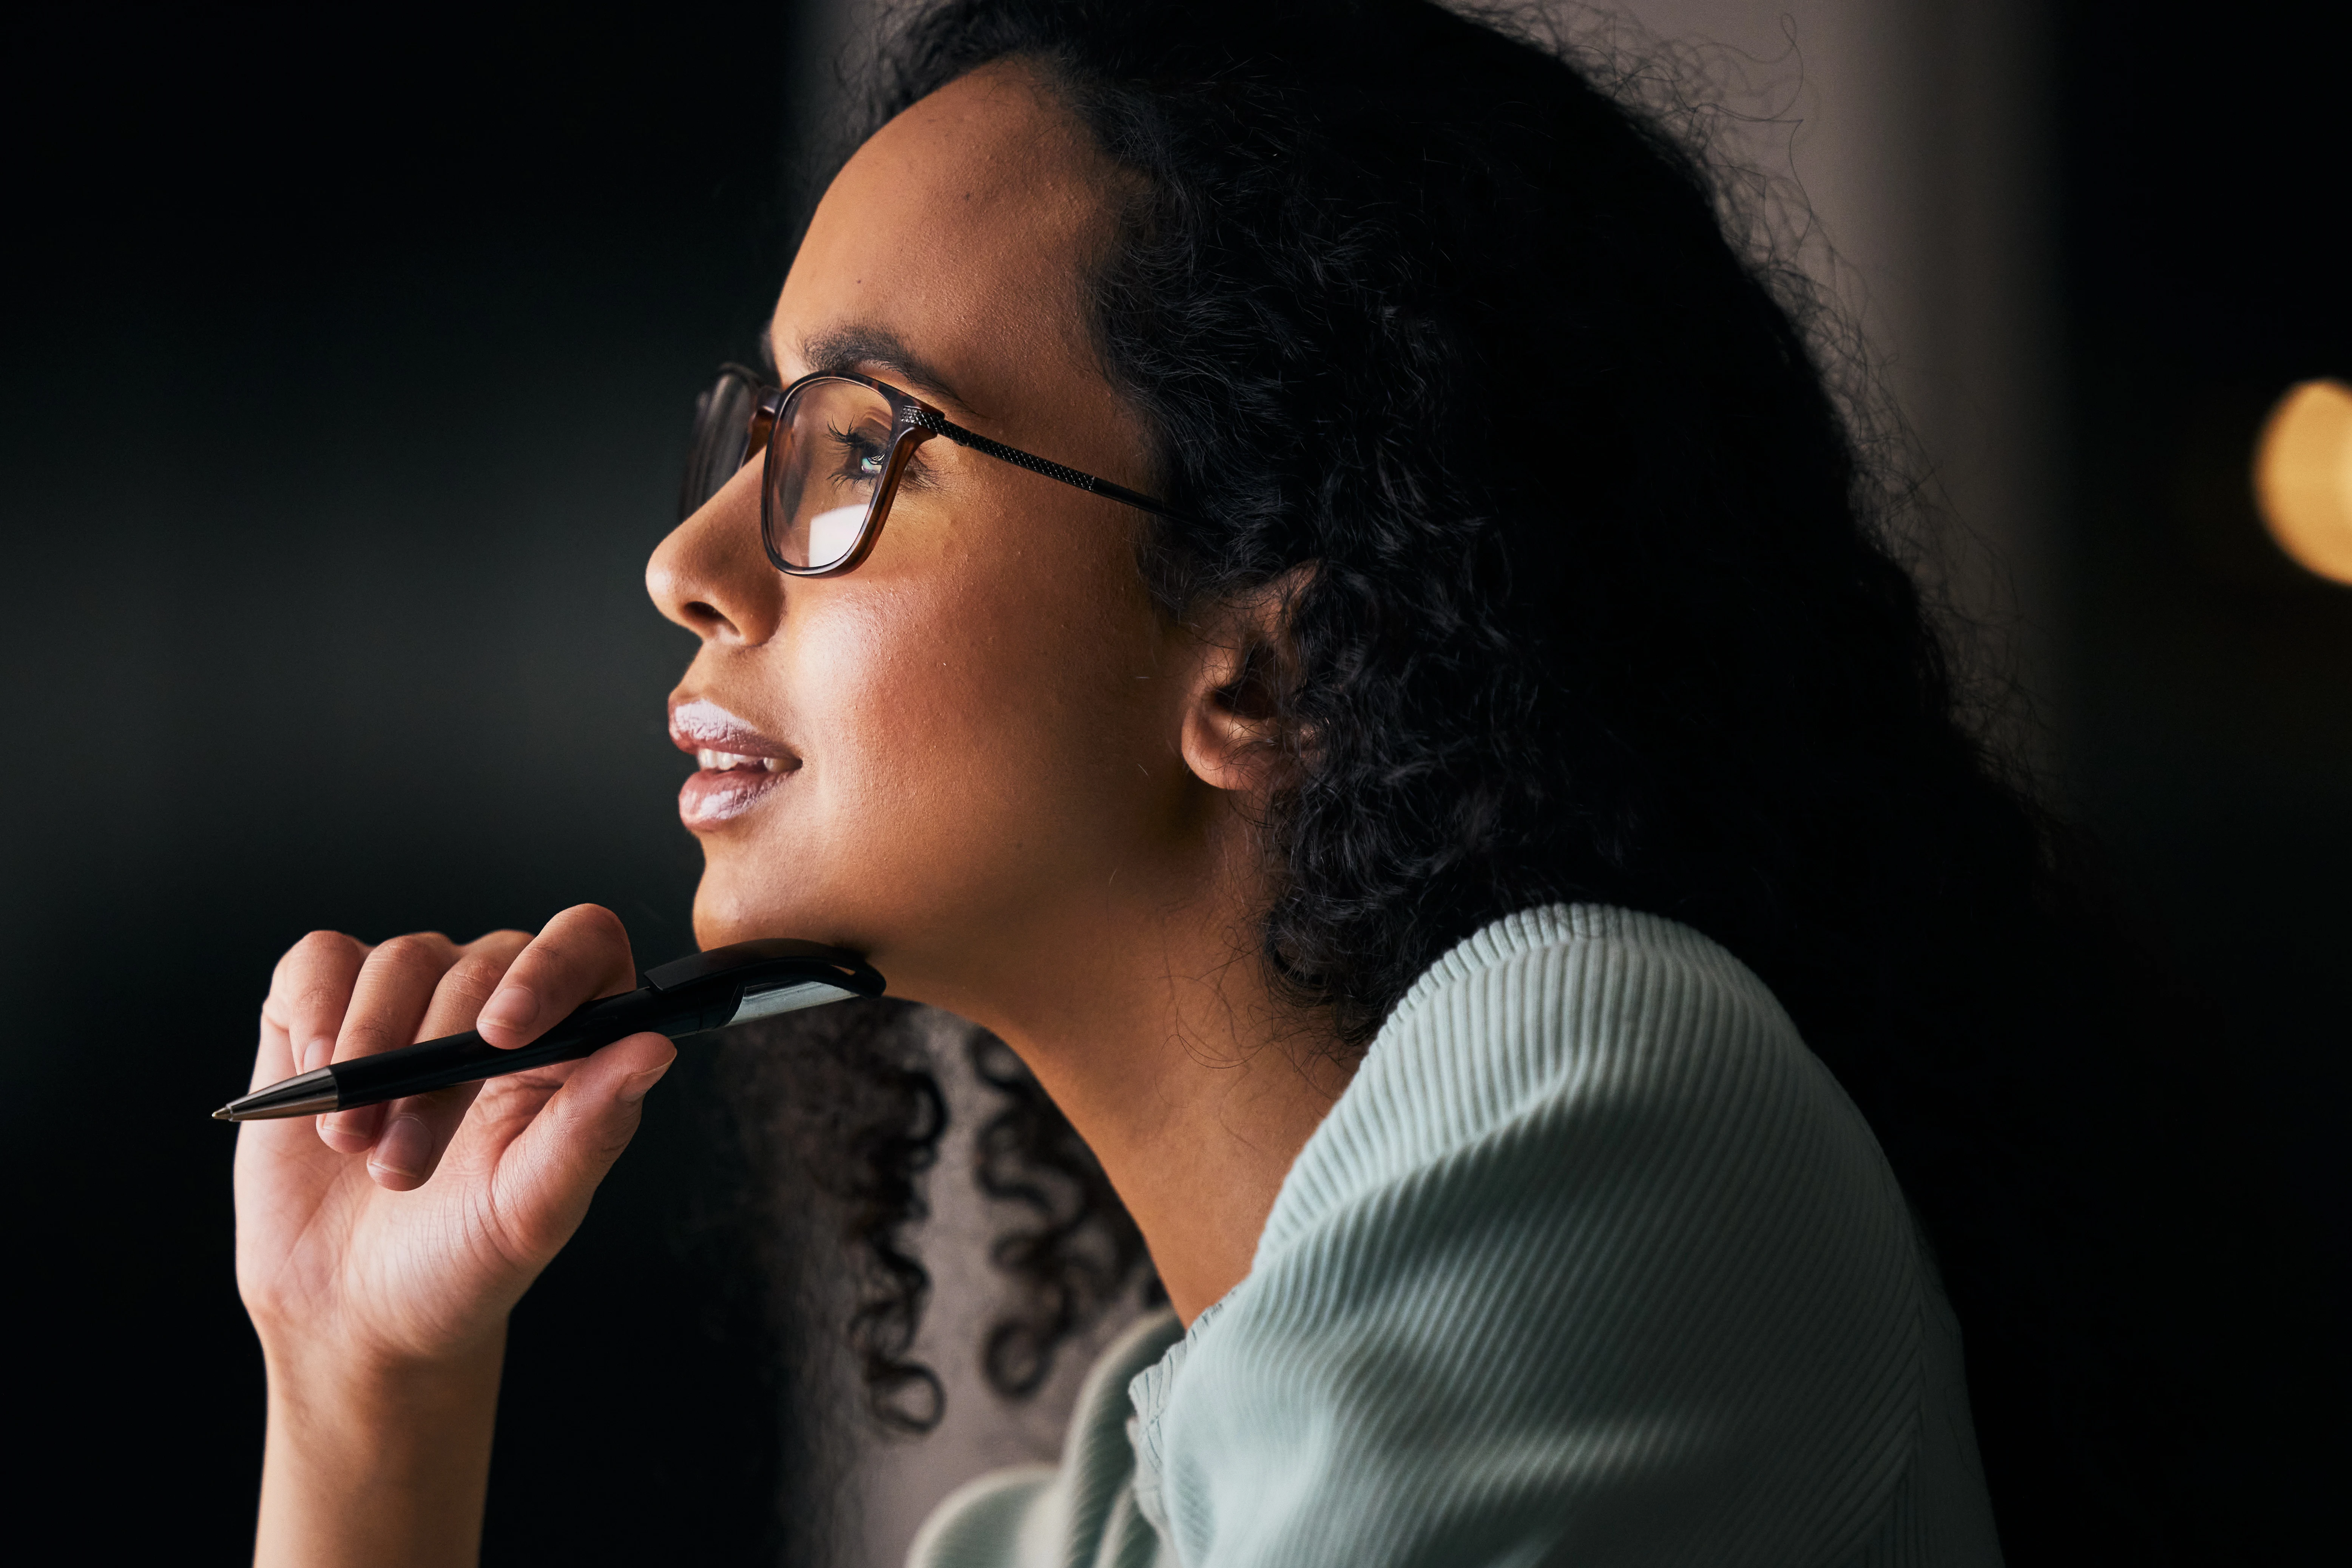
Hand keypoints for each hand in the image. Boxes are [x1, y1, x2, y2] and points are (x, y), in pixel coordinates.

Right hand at [233, 904, 674, 1567]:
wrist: (356, 1308)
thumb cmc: (462, 1261)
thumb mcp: (532, 1209)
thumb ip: (593, 1126)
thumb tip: (655, 1047)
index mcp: (571, 1040)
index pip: (586, 943)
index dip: (551, 967)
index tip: (502, 1034)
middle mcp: (496, 1004)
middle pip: (481, 961)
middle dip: (433, 1062)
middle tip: (401, 1165)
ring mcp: (411, 1001)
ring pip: (399, 960)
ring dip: (368, 1055)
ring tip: (357, 1145)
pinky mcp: (325, 1010)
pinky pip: (320, 962)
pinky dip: (313, 1012)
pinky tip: (314, 1078)